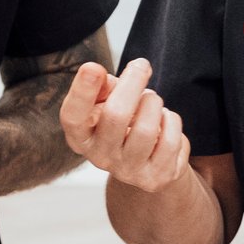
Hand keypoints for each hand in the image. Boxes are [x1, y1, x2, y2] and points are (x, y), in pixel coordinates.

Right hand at [59, 58, 188, 192]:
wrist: (147, 159)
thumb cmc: (123, 121)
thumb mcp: (106, 101)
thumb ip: (102, 87)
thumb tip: (102, 77)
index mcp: (80, 137)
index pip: (73, 117)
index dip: (82, 92)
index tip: (93, 67)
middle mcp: (99, 158)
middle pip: (115, 114)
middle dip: (132, 82)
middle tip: (141, 66)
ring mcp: (128, 171)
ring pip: (146, 128)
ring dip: (153, 102)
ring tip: (151, 101)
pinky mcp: (156, 178)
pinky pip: (170, 139)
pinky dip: (170, 120)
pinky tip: (163, 121)